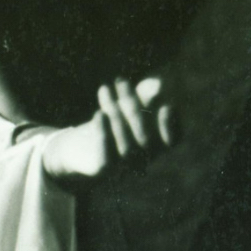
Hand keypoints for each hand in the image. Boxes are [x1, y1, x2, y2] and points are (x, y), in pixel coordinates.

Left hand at [42, 77, 176, 181]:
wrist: (78, 148)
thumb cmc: (111, 123)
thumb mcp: (128, 107)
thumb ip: (144, 96)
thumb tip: (158, 83)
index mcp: (155, 146)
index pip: (172, 141)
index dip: (172, 126)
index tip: (167, 105)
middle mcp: (143, 160)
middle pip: (145, 136)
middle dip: (133, 105)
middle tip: (120, 79)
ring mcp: (124, 168)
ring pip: (125, 143)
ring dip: (115, 113)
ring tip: (104, 88)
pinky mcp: (103, 170)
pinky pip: (106, 156)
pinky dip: (104, 134)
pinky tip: (99, 113)